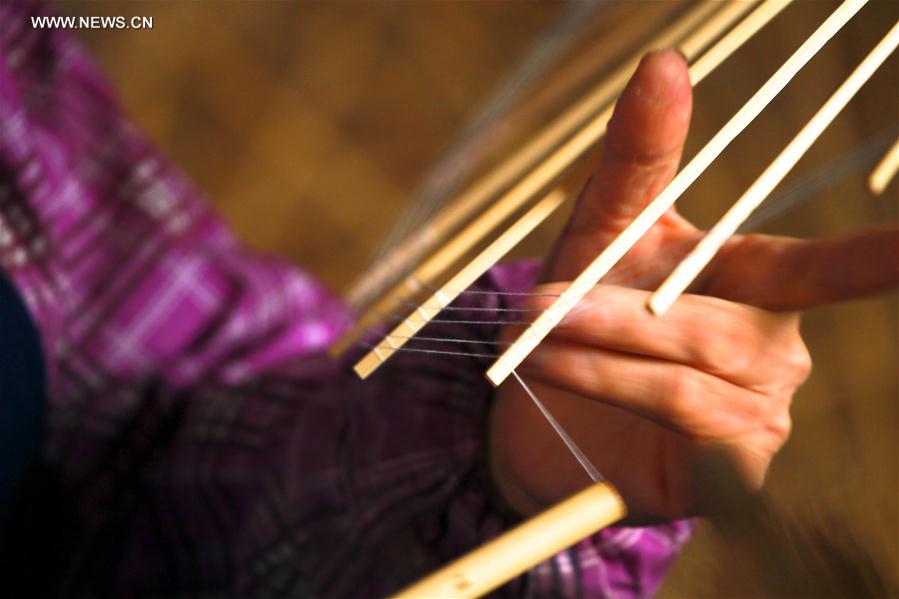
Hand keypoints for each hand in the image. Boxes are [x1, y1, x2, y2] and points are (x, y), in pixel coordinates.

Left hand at [489, 50, 898, 521]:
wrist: (538, 405)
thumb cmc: (580, 311)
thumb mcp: (602, 231)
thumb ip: (637, 156)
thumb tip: (665, 60)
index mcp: (758, 285)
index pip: (826, 267)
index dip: (878, 257)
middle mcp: (774, 348)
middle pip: (709, 325)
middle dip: (611, 316)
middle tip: (538, 304)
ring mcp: (760, 414)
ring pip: (686, 379)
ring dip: (597, 359)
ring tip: (532, 342)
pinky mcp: (731, 470)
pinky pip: (688, 437)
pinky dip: (617, 404)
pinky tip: (570, 398)